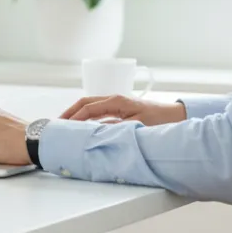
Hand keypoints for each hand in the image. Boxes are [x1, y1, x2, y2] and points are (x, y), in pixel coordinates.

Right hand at [59, 95, 186, 125]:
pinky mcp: (121, 110)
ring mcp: (117, 104)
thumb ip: (115, 128)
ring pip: (91, 106)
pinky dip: (87, 118)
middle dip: (70, 112)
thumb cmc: (159, 120)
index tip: (63, 126)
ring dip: (77, 114)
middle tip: (56, 123)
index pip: (88, 107)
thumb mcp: (136, 125)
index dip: (74, 117)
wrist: (175, 116)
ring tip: (65, 125)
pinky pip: (99, 112)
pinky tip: (83, 127)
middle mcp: (114, 99)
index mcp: (116, 101)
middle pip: (85, 102)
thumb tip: (95, 132)